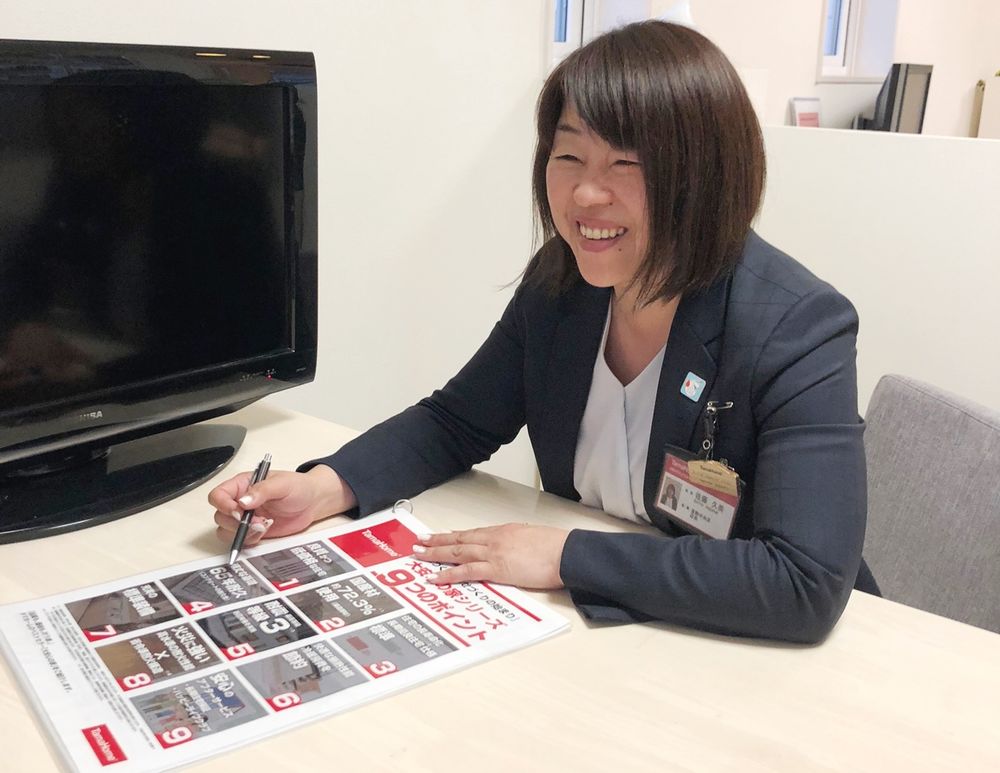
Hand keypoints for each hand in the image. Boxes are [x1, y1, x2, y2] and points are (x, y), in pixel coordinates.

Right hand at [209, 465, 356, 546]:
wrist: (313, 502)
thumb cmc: (299, 487)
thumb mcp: (282, 484)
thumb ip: (262, 490)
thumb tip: (243, 500)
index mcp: (242, 485)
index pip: (219, 495)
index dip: (223, 505)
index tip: (238, 511)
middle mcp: (240, 502)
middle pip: (220, 516)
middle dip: (236, 522)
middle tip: (256, 521)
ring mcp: (246, 518)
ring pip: (226, 530)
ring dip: (242, 533)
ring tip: (263, 526)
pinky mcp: (253, 532)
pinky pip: (240, 540)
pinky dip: (249, 540)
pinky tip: (264, 532)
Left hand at [414, 523, 568, 588]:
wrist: (564, 552)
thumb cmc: (555, 547)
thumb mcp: (533, 539)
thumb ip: (519, 544)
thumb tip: (515, 551)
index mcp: (503, 531)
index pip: (472, 533)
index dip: (453, 535)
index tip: (440, 536)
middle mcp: (494, 539)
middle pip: (459, 539)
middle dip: (437, 541)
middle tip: (419, 541)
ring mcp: (493, 553)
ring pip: (457, 552)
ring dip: (435, 553)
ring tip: (419, 554)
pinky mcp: (496, 569)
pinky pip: (466, 571)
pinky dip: (448, 574)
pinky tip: (435, 576)